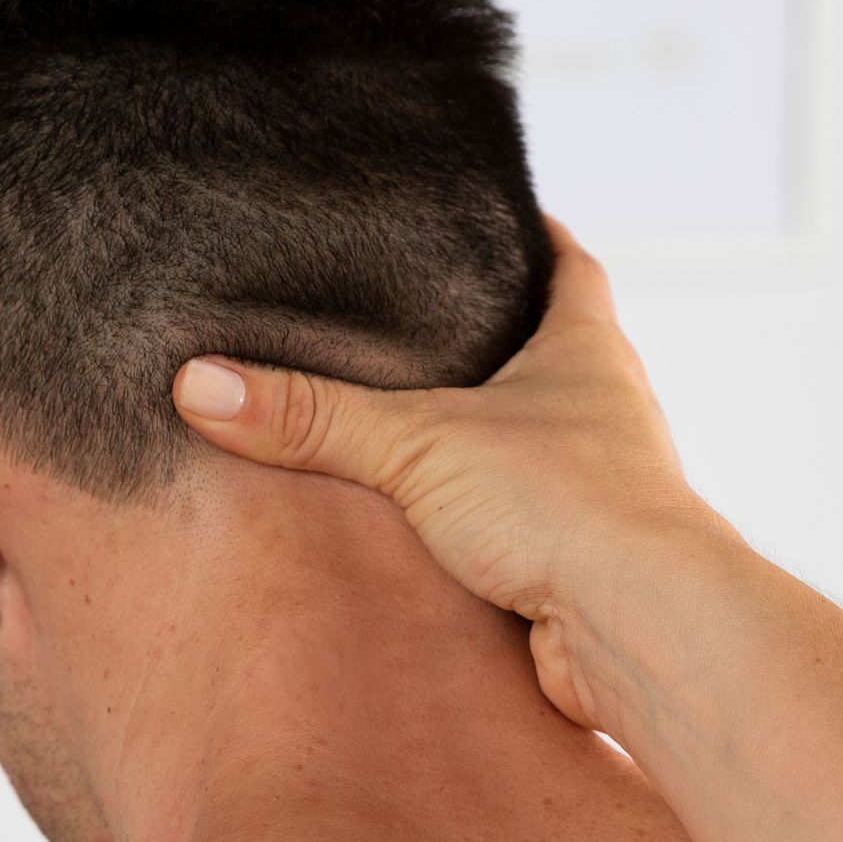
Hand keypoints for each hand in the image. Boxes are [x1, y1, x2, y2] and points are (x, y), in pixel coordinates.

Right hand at [173, 221, 715, 726]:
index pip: (566, 262)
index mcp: (587, 349)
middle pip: (546, 353)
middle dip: (483, 340)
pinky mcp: (575, 561)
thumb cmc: (571, 506)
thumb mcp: (419, 444)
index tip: (483, 210)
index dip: (528, 233)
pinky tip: (415, 527)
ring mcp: (594, 489)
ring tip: (392, 421)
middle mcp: (603, 411)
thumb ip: (311, 416)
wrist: (640, 631)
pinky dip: (469, 521)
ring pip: (527, 445)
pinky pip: (514, 525)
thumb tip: (201, 384)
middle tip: (406, 319)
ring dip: (472, 439)